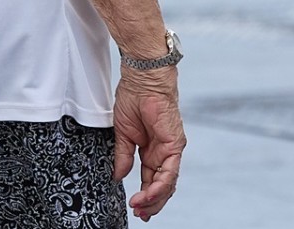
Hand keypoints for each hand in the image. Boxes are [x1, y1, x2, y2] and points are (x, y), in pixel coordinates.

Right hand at [113, 67, 186, 221]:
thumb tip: (119, 176)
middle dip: (151, 202)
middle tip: (141, 214)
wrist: (142, 79)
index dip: (145, 195)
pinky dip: (159, 185)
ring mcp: (171, 148)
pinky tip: (148, 194)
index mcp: (152, 149)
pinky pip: (169, 171)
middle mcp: (164, 151)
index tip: (135, 206)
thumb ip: (123, 156)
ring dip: (154, 198)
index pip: (151, 178)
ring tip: (141, 207)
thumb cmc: (134, 97)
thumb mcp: (123, 133)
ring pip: (168, 182)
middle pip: (162, 185)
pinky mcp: (174, 144)